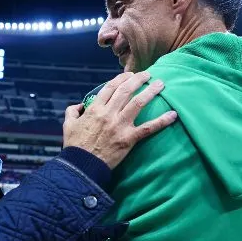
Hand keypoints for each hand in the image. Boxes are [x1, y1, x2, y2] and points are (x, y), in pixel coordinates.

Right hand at [62, 71, 177, 168]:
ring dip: (151, 91)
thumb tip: (78, 106)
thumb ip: (72, 112)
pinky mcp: (128, 139)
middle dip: (138, 79)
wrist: (82, 166)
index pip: (110, 87)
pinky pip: (148, 128)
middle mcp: (108, 114)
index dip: (121, 78)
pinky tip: (173, 114)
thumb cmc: (74, 147)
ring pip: (138, 103)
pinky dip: (162, 121)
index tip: (129, 75)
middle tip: (147, 74)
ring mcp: (119, 125)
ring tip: (160, 84)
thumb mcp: (68, 125)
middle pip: (126, 90)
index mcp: (95, 109)